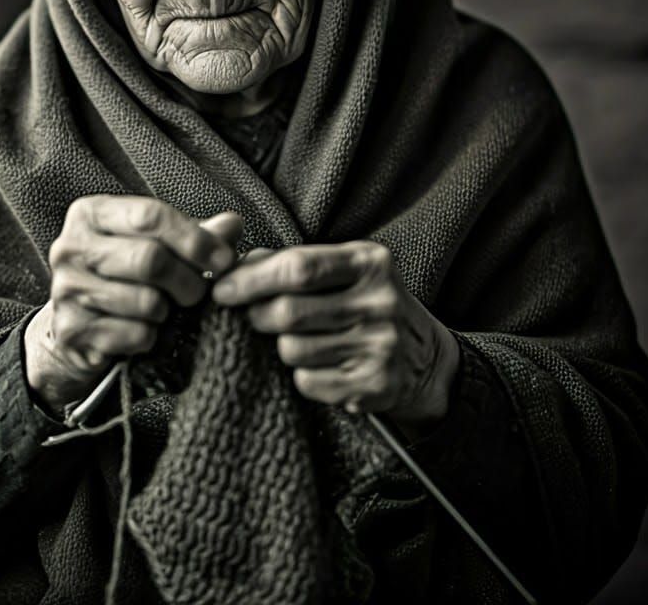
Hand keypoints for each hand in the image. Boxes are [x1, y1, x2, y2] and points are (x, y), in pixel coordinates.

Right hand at [25, 195, 242, 415]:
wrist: (78, 327)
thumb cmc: (124, 276)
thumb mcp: (157, 245)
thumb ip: (196, 234)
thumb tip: (233, 225)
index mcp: (91, 214)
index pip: (150, 215)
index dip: (194, 238)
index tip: (225, 260)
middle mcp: (70, 247)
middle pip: (150, 259)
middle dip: (188, 281)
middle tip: (199, 293)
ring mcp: (66, 290)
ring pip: (146, 301)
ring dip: (169, 312)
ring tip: (166, 310)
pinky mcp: (72, 330)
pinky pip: (136, 335)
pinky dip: (153, 338)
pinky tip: (146, 331)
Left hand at [211, 240, 458, 434]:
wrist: (425, 359)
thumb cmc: (367, 304)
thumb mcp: (344, 270)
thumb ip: (293, 262)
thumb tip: (238, 264)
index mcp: (369, 262)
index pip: (298, 268)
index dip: (251, 280)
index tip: (222, 290)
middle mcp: (380, 302)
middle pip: (289, 312)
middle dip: (258, 316)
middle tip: (254, 318)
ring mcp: (381, 346)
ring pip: (293, 350)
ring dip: (282, 348)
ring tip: (301, 341)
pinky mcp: (376, 386)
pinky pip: (308, 383)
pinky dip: (303, 376)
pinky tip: (323, 366)